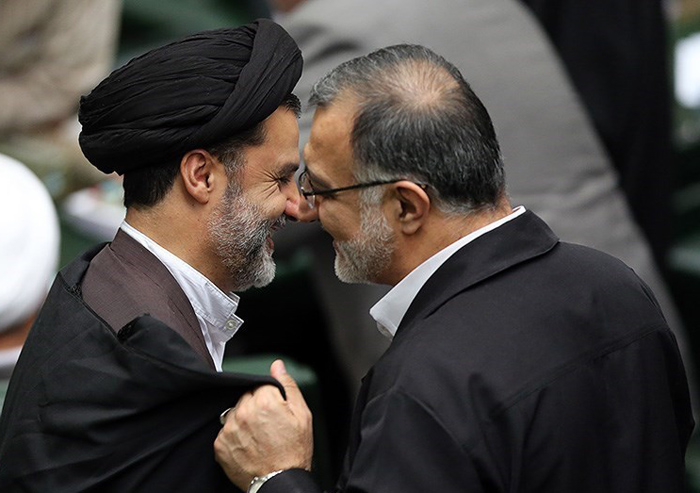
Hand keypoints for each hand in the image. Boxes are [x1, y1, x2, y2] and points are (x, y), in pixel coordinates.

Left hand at [214, 359, 313, 489]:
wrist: (281, 481)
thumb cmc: (294, 450)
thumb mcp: (302, 414)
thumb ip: (287, 385)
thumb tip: (277, 365)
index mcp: (265, 401)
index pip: (261, 385)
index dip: (270, 398)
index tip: (275, 411)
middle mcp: (244, 412)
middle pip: (246, 398)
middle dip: (256, 406)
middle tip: (268, 425)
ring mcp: (230, 429)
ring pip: (235, 413)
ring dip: (243, 420)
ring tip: (258, 436)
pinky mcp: (220, 445)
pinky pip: (225, 431)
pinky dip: (235, 435)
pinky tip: (248, 445)